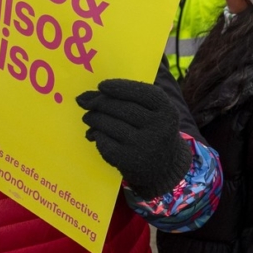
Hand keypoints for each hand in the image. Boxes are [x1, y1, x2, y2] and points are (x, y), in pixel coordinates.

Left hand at [77, 80, 189, 199]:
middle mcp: (158, 127)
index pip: (143, 93)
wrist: (164, 166)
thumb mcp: (153, 113)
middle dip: (100, 103)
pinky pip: (104, 141)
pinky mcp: (128, 160)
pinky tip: (96, 134)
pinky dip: (97, 135)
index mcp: (167, 111)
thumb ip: (127, 99)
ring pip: (109, 124)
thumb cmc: (152, 131)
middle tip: (86, 103)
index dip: (121, 87)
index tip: (102, 85)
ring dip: (93, 118)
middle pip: (122, 108)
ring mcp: (143, 145)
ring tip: (89, 117)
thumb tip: (84, 96)